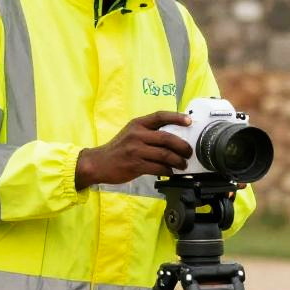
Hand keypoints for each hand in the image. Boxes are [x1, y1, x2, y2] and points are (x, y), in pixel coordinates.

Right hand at [75, 112, 191, 188]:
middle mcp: (137, 134)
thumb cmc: (119, 148)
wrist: (99, 163)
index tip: (189, 122)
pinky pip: (158, 168)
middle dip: (182, 146)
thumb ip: (150, 133)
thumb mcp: (132, 133)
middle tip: (189, 152)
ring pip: (165, 155)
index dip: (177, 117)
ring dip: (178, 161)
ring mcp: (136, 150)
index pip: (160, 116)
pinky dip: (168, 171)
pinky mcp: (135, 165)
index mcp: (138, 124)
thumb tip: (175, 137)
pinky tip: (171, 172)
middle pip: (167, 138)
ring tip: (183, 165)